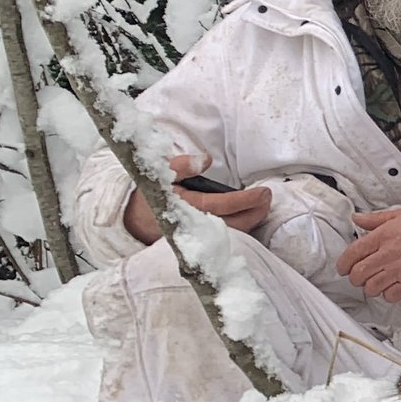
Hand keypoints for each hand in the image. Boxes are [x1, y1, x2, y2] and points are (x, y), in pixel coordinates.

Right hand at [122, 153, 269, 242]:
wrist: (132, 216)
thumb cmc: (151, 190)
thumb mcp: (161, 171)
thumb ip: (184, 164)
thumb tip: (207, 159)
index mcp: (185, 206)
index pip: (222, 205)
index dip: (246, 200)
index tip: (263, 192)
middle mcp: (192, 225)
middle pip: (234, 225)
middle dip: (256, 212)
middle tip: (268, 197)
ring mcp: (196, 236)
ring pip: (232, 235)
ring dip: (251, 221)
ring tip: (262, 205)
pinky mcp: (199, 242)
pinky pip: (225, 238)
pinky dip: (241, 228)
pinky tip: (250, 217)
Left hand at [336, 207, 400, 302]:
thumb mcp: (399, 215)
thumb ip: (375, 219)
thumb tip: (356, 219)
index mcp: (382, 236)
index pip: (352, 254)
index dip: (343, 264)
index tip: (343, 268)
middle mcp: (388, 255)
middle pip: (358, 274)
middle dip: (355, 277)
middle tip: (359, 276)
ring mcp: (399, 270)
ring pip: (371, 287)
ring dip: (370, 287)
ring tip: (375, 282)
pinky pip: (390, 296)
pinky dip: (387, 294)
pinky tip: (391, 287)